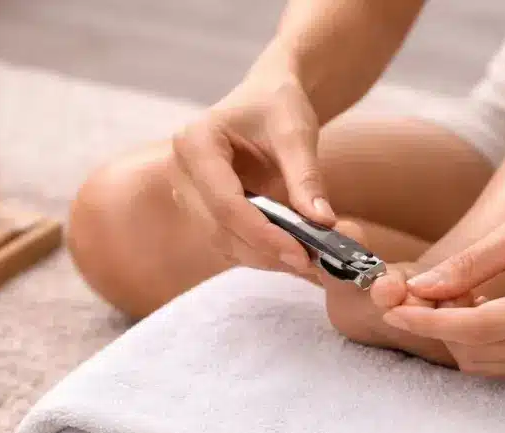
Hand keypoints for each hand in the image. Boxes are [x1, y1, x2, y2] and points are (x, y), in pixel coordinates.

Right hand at [171, 69, 333, 275]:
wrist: (266, 98)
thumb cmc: (277, 105)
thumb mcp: (296, 133)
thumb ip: (306, 178)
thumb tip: (323, 222)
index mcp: (196, 143)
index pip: (225, 202)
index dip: (261, 233)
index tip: (300, 252)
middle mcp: (181, 171)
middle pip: (219, 227)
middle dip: (263, 249)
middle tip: (309, 262)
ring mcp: (186, 193)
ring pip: (221, 240)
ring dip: (261, 256)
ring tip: (304, 260)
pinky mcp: (200, 209)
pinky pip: (226, 239)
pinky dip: (257, 250)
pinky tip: (288, 252)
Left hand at [380, 209, 504, 374]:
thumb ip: (470, 262)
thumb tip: (420, 289)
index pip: (479, 328)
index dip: (430, 322)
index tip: (394, 310)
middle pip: (473, 349)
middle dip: (438, 323)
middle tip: (433, 287)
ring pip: (478, 362)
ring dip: (453, 333)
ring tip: (463, 292)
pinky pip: (492, 364)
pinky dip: (471, 341)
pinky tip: (477, 309)